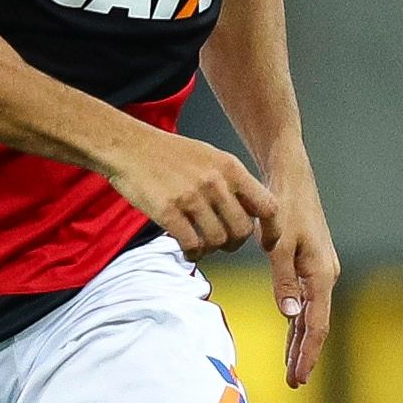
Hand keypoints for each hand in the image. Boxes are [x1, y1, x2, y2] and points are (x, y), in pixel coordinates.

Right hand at [104, 127, 277, 261]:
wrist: (130, 147)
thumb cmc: (170, 154)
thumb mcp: (211, 157)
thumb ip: (233, 182)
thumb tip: (254, 210)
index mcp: (231, 168)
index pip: (268, 206)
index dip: (272, 229)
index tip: (266, 242)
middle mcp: (215, 182)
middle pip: (243, 230)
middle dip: (235, 243)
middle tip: (223, 243)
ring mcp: (191, 197)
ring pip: (218, 241)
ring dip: (211, 250)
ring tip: (201, 245)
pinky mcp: (168, 211)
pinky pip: (192, 245)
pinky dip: (193, 254)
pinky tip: (188, 250)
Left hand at [261, 166, 340, 387]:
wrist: (290, 177)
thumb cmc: (283, 207)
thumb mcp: (278, 243)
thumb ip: (283, 280)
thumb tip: (290, 315)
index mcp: (321, 273)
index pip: (317, 324)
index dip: (308, 354)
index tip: (299, 378)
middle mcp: (325, 274)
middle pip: (316, 324)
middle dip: (305, 354)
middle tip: (294, 383)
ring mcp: (319, 270)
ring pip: (311, 314)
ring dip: (300, 341)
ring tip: (292, 369)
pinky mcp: (309, 263)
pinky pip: (306, 301)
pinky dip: (298, 321)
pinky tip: (291, 335)